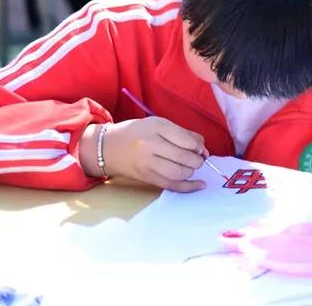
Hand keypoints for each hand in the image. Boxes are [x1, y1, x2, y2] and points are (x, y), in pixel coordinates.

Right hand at [80, 117, 206, 191]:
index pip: (186, 140)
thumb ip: (183, 134)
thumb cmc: (137, 133)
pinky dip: (189, 187)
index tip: (200, 147)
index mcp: (156, 127)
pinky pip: (171, 185)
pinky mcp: (146, 178)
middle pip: (184, 157)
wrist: (107, 148)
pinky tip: (199, 185)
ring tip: (190, 166)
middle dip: (197, 159)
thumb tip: (204, 149)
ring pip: (179, 172)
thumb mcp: (159, 124)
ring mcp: (147, 164)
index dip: (199, 146)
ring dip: (192, 171)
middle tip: (198, 158)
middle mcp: (150, 145)